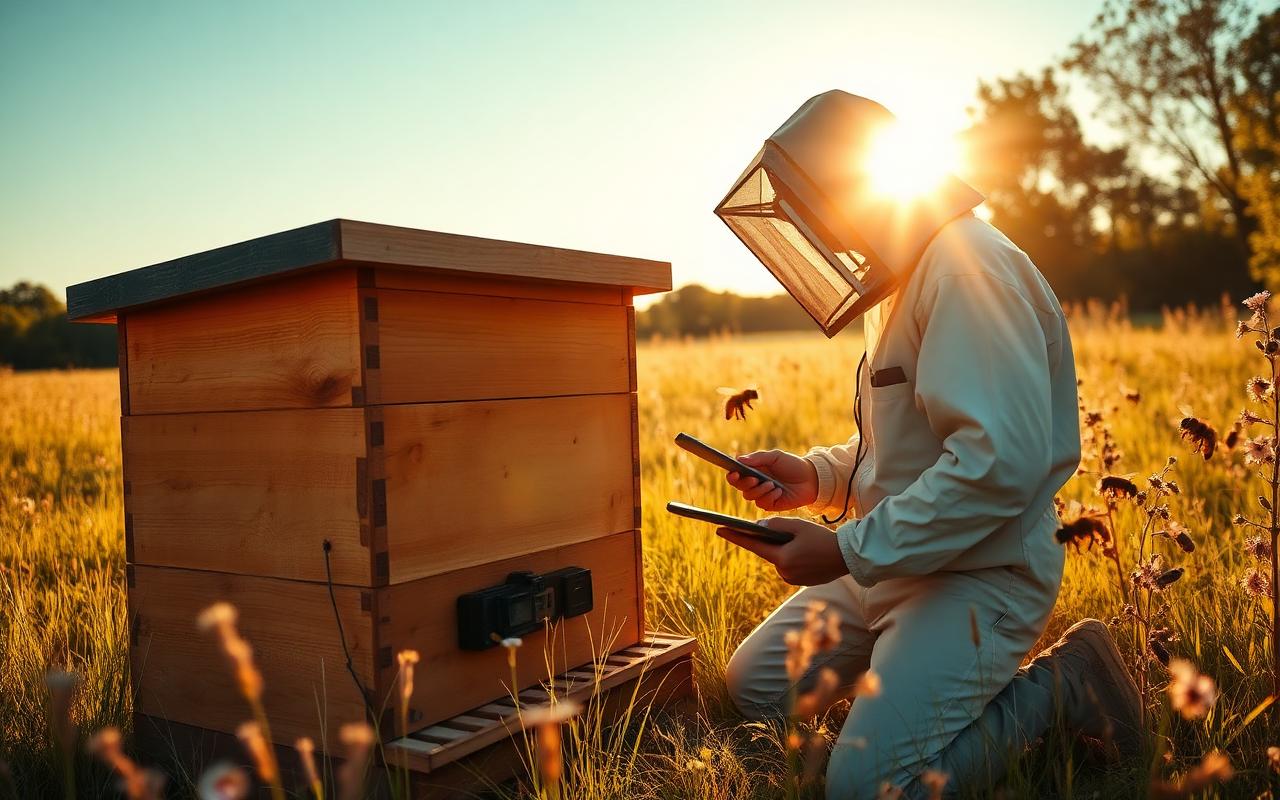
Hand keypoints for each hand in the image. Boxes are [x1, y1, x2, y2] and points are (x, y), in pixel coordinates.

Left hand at [716, 517, 846, 585]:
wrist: (848, 557)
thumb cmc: (823, 539)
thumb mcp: (799, 526)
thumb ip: (776, 524)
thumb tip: (758, 526)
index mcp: (782, 558)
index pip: (753, 545)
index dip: (735, 536)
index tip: (719, 529)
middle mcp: (784, 572)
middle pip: (768, 552)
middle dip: (767, 540)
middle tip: (765, 528)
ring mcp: (792, 579)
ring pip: (780, 559)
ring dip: (782, 548)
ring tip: (797, 539)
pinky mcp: (800, 582)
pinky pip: (790, 565)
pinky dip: (792, 556)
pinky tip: (803, 549)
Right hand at [726, 450, 817, 510]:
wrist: (811, 479)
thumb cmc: (793, 465)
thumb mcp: (776, 456)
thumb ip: (758, 457)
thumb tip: (739, 459)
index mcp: (754, 471)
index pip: (737, 475)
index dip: (732, 475)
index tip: (734, 473)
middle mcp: (756, 484)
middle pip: (739, 487)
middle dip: (745, 483)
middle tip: (755, 478)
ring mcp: (762, 495)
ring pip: (749, 496)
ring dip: (760, 490)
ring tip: (773, 484)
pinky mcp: (770, 505)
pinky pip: (762, 503)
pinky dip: (769, 496)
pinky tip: (779, 491)